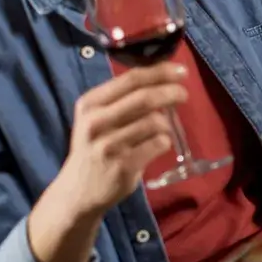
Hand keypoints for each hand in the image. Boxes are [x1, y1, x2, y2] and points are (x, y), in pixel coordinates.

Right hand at [56, 62, 188, 216]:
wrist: (77, 190)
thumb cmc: (94, 147)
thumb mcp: (97, 118)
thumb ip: (123, 99)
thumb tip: (165, 79)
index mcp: (90, 103)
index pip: (131, 79)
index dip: (160, 72)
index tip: (181, 70)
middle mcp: (96, 122)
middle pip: (145, 98)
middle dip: (171, 92)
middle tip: (184, 94)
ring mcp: (109, 145)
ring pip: (155, 121)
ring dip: (166, 123)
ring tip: (161, 129)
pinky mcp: (124, 165)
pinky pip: (158, 144)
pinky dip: (165, 141)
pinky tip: (157, 145)